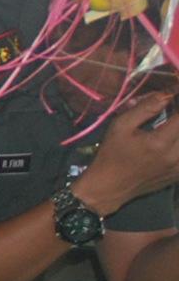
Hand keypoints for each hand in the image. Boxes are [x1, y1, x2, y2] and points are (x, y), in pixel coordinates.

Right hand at [79, 93, 178, 210]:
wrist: (110, 186)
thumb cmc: (112, 154)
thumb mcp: (120, 126)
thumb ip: (144, 108)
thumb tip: (166, 94)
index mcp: (160, 142)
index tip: (175, 95)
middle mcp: (175, 155)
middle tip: (171, 114)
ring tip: (171, 126)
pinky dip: (178, 145)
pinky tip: (171, 142)